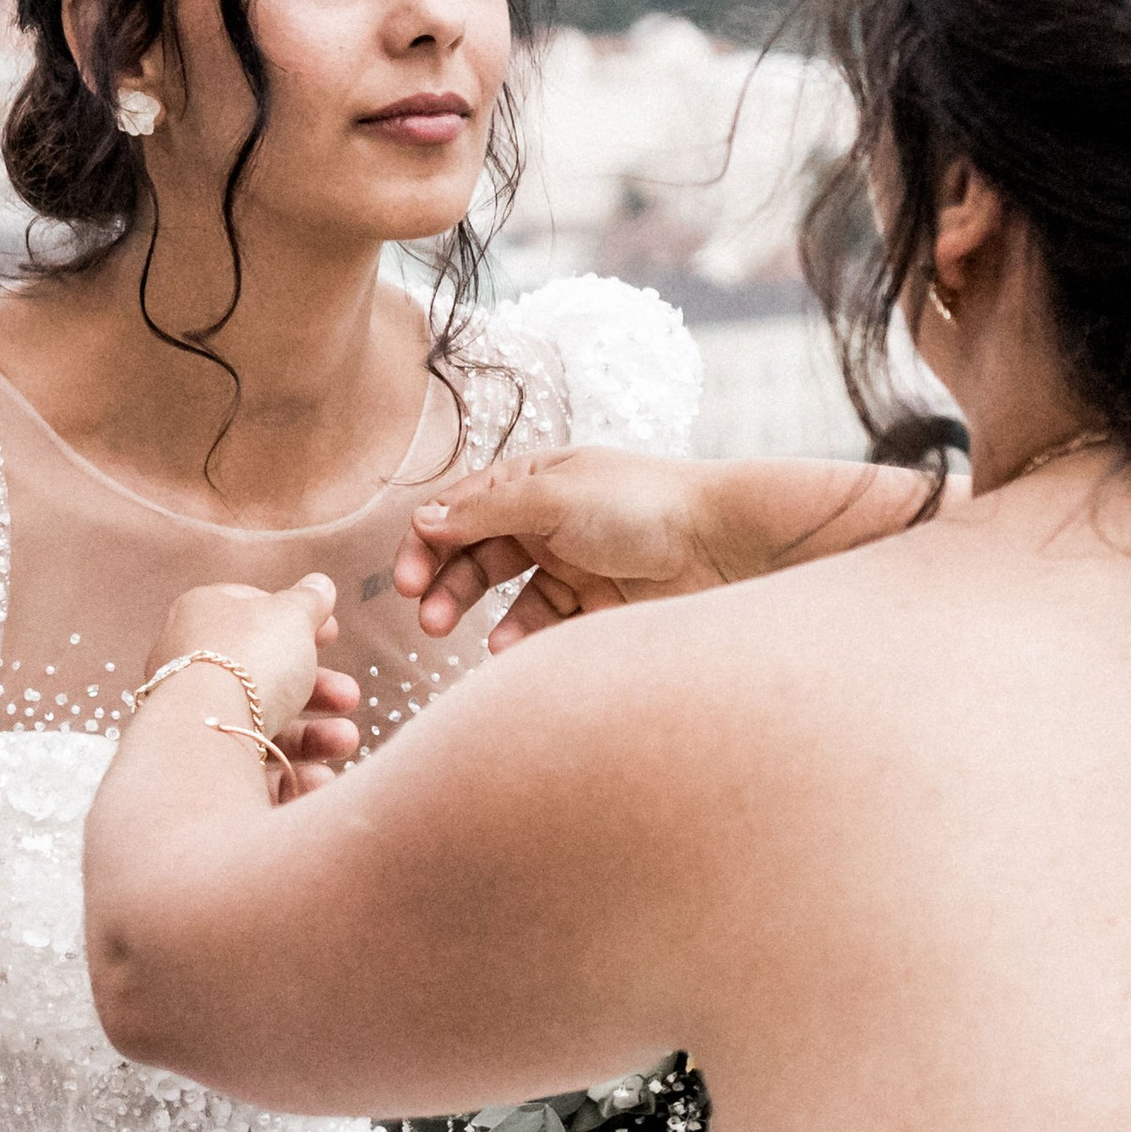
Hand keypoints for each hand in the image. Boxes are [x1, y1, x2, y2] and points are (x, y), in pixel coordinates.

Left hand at [140, 572, 357, 791]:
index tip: (333, 634)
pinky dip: (289, 772)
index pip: (251, 611)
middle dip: (318, 689)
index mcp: (203, 615)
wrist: (208, 731)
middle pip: (265, 674)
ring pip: (263, 724)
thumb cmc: (249, 657)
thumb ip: (309, 600)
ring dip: (313, 735)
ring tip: (346, 741)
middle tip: (350, 696)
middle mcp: (191, 664)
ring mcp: (195, 714)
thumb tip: (320, 583)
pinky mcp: (201, 761)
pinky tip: (318, 777)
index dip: (296, 621)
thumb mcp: (290, 615)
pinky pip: (251, 764)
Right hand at [394, 449, 728, 646]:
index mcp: (534, 480)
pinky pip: (544, 626)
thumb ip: (485, 512)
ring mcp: (572, 564)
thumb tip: (423, 520)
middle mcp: (548, 520)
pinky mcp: (596, 607)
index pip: (460, 509)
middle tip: (425, 617)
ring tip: (466, 640)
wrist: (725, 545)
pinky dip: (521, 639)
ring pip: (506, 596)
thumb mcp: (553, 497)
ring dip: (478, 616)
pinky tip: (509, 651)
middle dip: (445, 584)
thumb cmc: (644, 505)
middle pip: (476, 554)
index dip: (427, 541)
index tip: (406, 580)